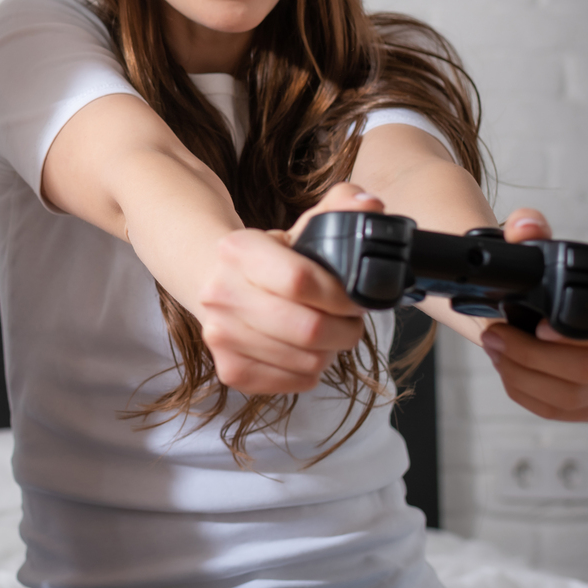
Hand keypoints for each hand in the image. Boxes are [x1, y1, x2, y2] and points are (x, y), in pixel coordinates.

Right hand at [191, 183, 381, 394]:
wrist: (216, 281)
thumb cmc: (271, 257)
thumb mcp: (303, 227)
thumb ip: (341, 208)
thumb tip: (371, 205)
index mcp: (238, 250)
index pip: (300, 281)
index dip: (341, 295)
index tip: (356, 297)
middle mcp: (220, 295)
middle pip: (308, 329)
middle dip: (345, 329)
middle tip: (350, 320)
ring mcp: (221, 336)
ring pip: (307, 361)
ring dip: (330, 351)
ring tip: (327, 331)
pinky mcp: (230, 370)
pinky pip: (296, 382)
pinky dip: (312, 370)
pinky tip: (305, 349)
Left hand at [479, 208, 587, 420]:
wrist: (547, 309)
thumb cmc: (552, 281)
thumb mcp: (543, 251)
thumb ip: (530, 230)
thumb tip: (525, 225)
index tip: (540, 326)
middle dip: (533, 356)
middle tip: (496, 336)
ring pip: (573, 397)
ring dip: (522, 375)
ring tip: (496, 349)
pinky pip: (562, 412)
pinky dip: (525, 393)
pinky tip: (507, 369)